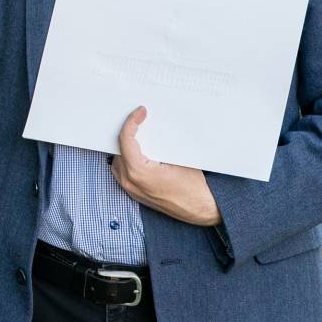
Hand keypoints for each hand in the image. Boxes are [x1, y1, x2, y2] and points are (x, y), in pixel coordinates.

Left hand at [111, 106, 222, 226]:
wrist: (202, 209)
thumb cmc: (194, 187)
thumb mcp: (178, 158)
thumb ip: (160, 142)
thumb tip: (150, 126)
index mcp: (138, 172)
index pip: (125, 140)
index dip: (131, 122)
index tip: (140, 112)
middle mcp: (130, 181)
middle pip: (119, 149)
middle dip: (129, 132)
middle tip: (139, 120)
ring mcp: (130, 189)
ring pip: (119, 159)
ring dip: (127, 146)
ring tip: (140, 133)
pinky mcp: (135, 193)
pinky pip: (123, 171)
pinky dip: (128, 158)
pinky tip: (140, 150)